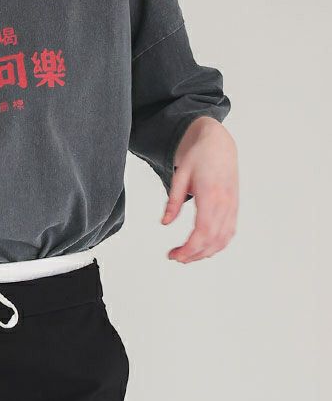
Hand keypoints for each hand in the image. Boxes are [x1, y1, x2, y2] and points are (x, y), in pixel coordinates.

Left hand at [162, 117, 238, 262]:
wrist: (219, 144)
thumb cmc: (199, 156)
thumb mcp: (180, 176)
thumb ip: (173, 201)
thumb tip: (165, 223)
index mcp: (211, 195)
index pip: (203, 231)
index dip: (189, 248)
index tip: (174, 255)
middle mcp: (225, 203)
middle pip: (213, 240)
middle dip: (194, 254)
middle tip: (175, 257)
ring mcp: (233, 206)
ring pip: (223, 239)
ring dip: (206, 252)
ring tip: (187, 255)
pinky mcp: (235, 207)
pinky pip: (229, 232)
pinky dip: (218, 244)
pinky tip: (204, 248)